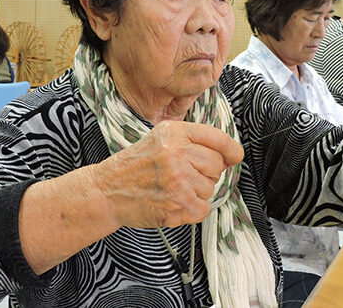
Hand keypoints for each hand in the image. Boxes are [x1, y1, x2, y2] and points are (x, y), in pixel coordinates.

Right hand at [90, 120, 243, 228]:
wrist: (106, 190)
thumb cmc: (136, 165)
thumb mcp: (161, 139)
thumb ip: (193, 141)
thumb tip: (229, 155)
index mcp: (175, 133)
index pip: (217, 139)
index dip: (231, 150)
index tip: (235, 157)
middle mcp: (177, 153)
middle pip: (217, 166)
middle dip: (206, 173)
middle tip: (183, 176)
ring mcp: (177, 180)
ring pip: (210, 188)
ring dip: (197, 192)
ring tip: (173, 188)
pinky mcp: (176, 204)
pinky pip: (203, 209)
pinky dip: (193, 210)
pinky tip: (174, 202)